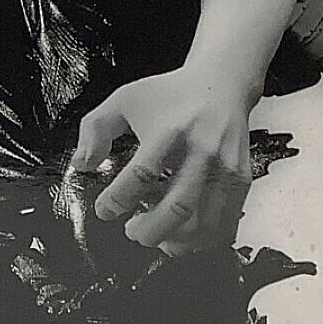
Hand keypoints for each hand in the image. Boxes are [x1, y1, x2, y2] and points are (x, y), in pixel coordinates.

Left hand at [72, 69, 252, 256]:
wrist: (221, 84)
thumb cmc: (169, 95)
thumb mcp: (125, 100)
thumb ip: (96, 130)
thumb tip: (82, 164)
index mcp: (168, 130)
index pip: (141, 173)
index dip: (118, 199)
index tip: (104, 210)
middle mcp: (200, 150)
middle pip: (177, 207)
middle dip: (149, 230)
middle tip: (131, 231)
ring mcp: (224, 168)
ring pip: (204, 223)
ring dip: (175, 240)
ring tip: (156, 237)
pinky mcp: (240, 180)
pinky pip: (225, 224)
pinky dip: (202, 240)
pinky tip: (183, 235)